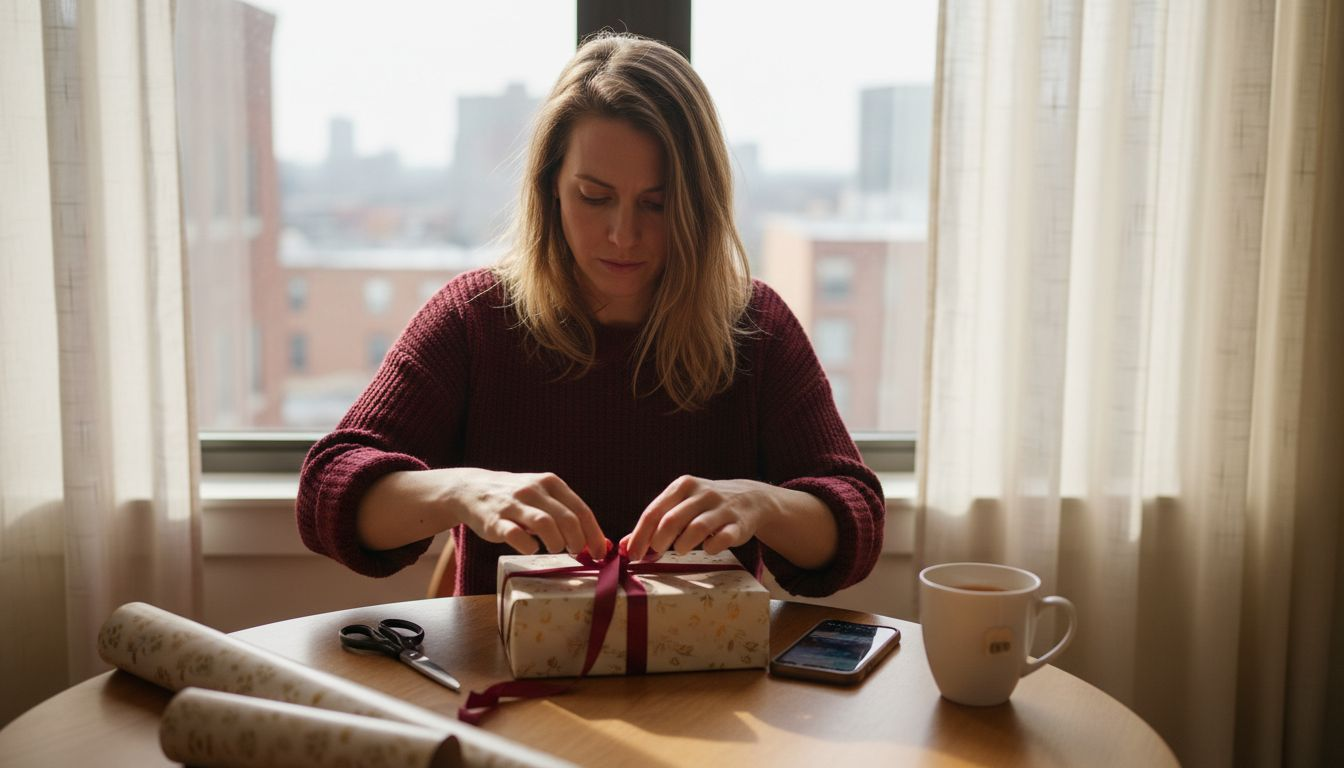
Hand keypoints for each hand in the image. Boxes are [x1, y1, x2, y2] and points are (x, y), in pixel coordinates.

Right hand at [448, 468, 605, 556]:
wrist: (472, 490)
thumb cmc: (517, 498)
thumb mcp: (543, 496)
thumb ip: (565, 513)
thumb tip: (596, 541)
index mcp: (550, 483)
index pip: (581, 510)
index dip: (594, 534)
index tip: (601, 553)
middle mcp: (533, 490)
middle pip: (567, 519)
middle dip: (578, 541)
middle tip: (577, 553)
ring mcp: (513, 504)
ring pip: (544, 524)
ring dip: (556, 543)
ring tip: (556, 549)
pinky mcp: (495, 520)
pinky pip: (515, 536)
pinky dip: (528, 546)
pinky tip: (531, 548)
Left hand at [621, 475, 778, 561]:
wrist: (750, 499)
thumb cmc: (705, 506)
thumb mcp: (680, 506)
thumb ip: (654, 523)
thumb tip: (624, 546)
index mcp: (683, 486)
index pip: (654, 512)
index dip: (640, 535)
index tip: (632, 555)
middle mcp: (702, 493)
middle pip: (672, 520)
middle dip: (658, 541)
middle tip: (654, 554)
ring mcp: (722, 508)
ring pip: (696, 529)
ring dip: (683, 545)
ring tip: (680, 549)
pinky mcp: (739, 524)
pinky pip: (721, 539)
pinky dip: (711, 547)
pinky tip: (708, 548)